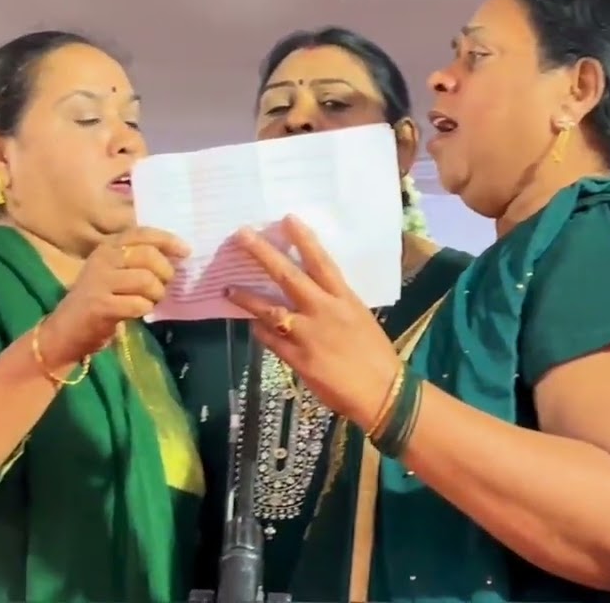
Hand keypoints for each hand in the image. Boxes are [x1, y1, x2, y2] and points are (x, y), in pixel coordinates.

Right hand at [45, 226, 189, 366]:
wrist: (65, 332)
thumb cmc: (97, 301)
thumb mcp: (115, 273)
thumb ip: (139, 261)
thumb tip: (175, 256)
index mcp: (107, 247)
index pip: (142, 234)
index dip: (167, 240)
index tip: (186, 252)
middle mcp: (102, 258)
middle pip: (148, 256)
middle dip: (164, 273)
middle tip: (162, 287)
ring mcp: (99, 281)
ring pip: (146, 280)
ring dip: (155, 294)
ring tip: (149, 302)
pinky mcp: (100, 305)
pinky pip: (138, 304)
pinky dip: (144, 310)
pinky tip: (137, 313)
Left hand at [224, 215, 399, 429]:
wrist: (382, 391)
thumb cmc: (375, 354)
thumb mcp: (359, 318)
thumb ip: (335, 304)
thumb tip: (313, 293)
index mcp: (343, 298)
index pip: (321, 262)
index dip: (304, 239)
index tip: (287, 218)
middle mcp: (323, 310)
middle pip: (288, 276)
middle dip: (263, 254)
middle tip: (241, 235)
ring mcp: (307, 334)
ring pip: (270, 310)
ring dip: (247, 297)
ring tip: (228, 288)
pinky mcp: (297, 358)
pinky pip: (270, 339)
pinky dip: (259, 330)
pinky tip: (250, 324)